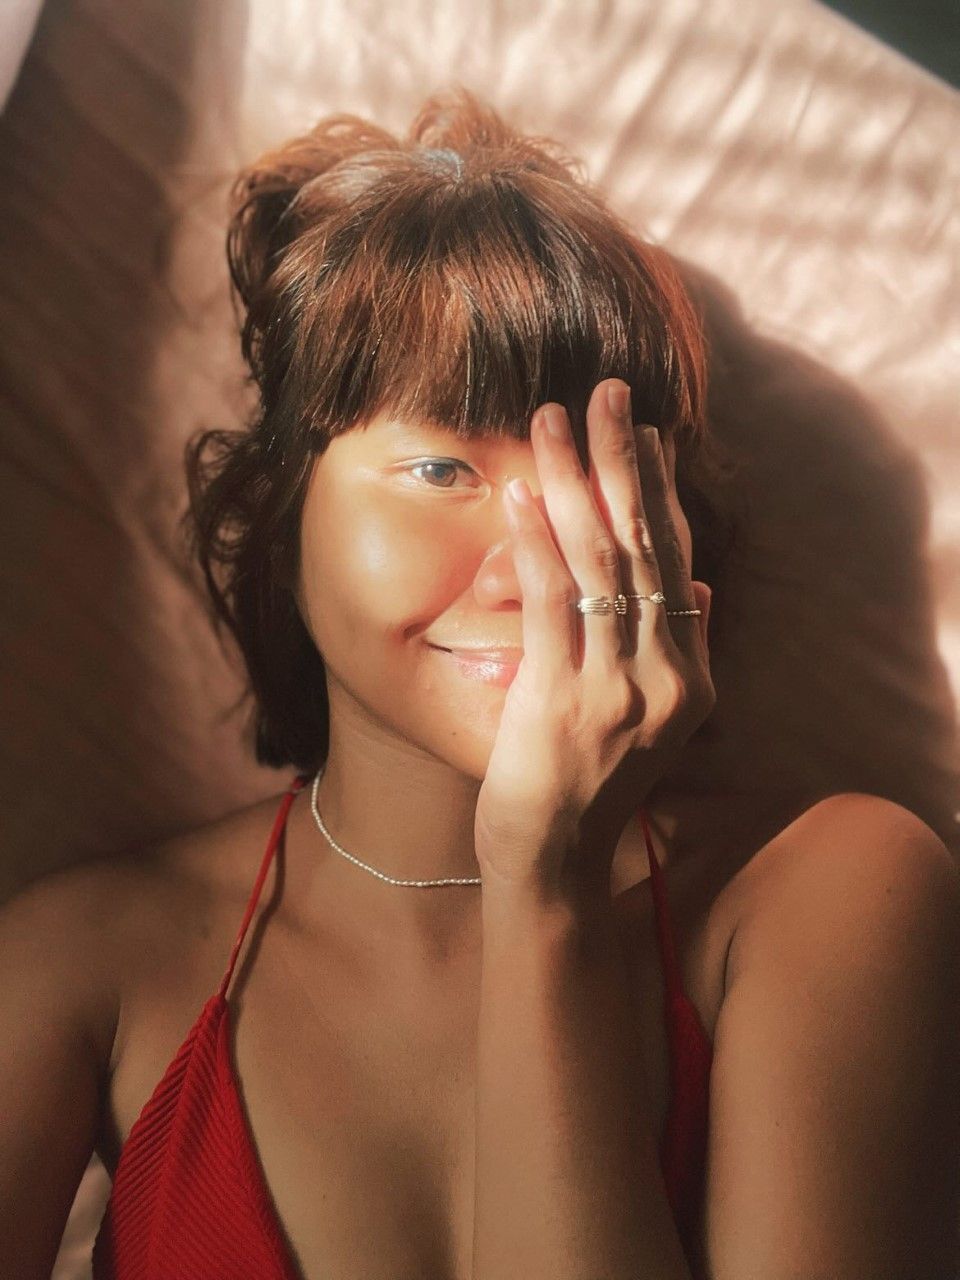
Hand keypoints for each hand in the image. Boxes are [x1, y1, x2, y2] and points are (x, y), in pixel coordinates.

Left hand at [473, 379, 715, 902]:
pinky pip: (551, 604)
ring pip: (599, 563)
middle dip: (622, 460)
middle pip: (645, 545)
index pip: (677, 561)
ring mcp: (616, 690)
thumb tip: (704, 588)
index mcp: (691, 678)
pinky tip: (518, 494)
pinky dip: (535, 543)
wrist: (554, 862)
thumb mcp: (653, 721)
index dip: (659, 489)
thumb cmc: (591, 784)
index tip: (640, 429)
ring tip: (550, 420)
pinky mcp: (561, 700)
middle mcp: (665, 678)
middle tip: (603, 390)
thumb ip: (684, 653)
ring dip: (572, 482)